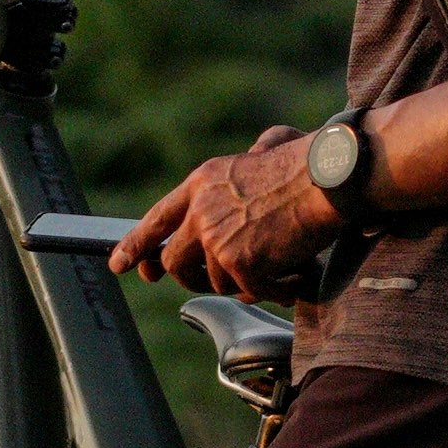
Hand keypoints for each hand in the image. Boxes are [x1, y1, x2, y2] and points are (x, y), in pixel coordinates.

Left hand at [110, 135, 339, 292]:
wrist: (327, 177)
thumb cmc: (305, 163)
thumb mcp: (258, 155)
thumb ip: (236, 181)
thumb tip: (233, 200)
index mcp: (201, 183)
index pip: (156, 220)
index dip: (134, 246)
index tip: (120, 265)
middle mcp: (201, 211)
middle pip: (174, 262)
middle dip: (192, 278)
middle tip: (218, 280)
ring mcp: (217, 239)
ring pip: (215, 282)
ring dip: (245, 282)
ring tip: (277, 265)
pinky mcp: (239, 262)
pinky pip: (248, 292)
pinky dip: (274, 289)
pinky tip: (293, 274)